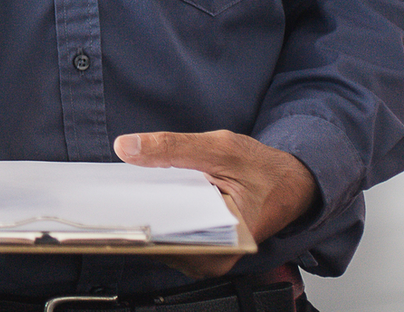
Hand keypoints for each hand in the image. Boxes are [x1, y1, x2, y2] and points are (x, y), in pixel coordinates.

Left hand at [114, 130, 318, 276]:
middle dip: (136, 217)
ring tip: (121, 197)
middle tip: (110, 196)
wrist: (292, 182)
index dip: (137, 219)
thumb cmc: (263, 170)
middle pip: (161, 242)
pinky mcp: (203, 245)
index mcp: (226, 241)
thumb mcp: (220, 148)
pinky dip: (157, 216)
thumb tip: (126, 147)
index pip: (168, 238)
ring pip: (163, 240)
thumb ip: (173, 147)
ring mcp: (208, 254)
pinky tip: (143, 199)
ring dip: (144, 217)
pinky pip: (171, 234)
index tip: (112, 204)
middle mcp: (216, 256)